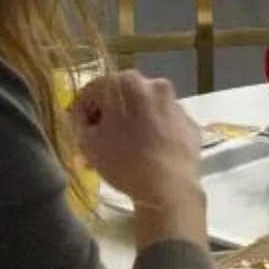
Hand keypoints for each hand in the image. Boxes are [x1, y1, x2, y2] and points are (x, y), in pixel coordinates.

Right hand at [73, 70, 203, 235]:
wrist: (169, 186)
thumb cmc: (122, 159)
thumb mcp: (86, 142)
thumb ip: (80, 122)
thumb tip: (85, 118)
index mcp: (127, 82)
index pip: (93, 90)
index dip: (81, 111)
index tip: (78, 130)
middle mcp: (155, 85)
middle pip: (122, 99)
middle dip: (108, 119)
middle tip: (97, 145)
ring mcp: (176, 105)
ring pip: (145, 112)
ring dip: (131, 128)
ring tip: (120, 156)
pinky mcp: (190, 125)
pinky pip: (164, 127)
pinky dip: (154, 137)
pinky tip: (146, 158)